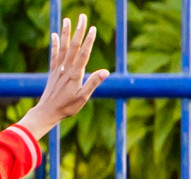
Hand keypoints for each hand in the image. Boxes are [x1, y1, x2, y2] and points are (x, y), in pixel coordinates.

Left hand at [16, 15, 108, 140]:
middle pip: (73, 46)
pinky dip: (54, 44)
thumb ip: (93, 83)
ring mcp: (58, 69)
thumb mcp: (84, 97)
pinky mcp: (53, 71)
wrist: (48, 111)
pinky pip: (54, 55)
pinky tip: (54, 35)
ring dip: (65, 32)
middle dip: (78, 31)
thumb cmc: (68, 107)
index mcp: (75, 74)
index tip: (93, 29)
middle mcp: (66, 68)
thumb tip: (105, 71)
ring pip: (63, 47)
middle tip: (82, 17)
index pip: (83, 54)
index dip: (88, 41)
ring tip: (68, 20)